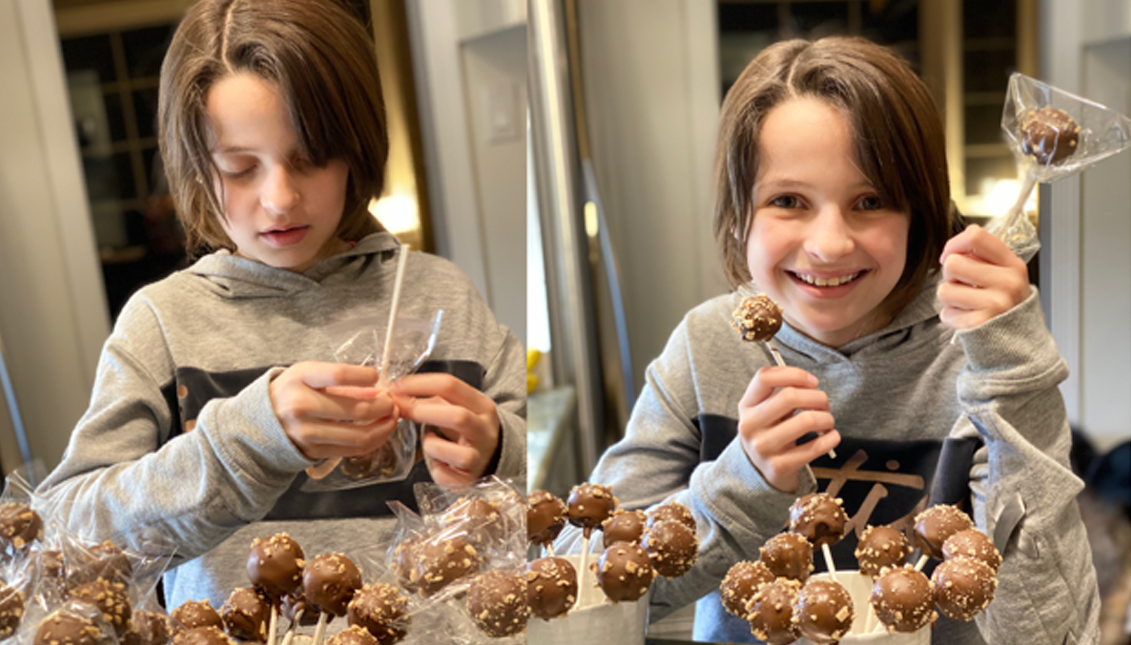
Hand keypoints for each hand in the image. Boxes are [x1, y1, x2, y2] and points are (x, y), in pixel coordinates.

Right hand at [269, 362, 397, 459]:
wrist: (260, 424)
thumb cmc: (290, 392)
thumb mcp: (307, 375)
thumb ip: (340, 380)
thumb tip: (376, 390)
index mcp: (300, 379)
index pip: (339, 375)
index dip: (364, 376)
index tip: (376, 377)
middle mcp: (301, 406)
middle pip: (356, 409)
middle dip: (384, 406)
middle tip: (393, 401)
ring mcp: (307, 433)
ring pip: (360, 435)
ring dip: (385, 426)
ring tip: (392, 417)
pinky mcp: (314, 452)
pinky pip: (353, 450)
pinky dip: (374, 441)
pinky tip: (381, 431)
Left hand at [391, 373, 499, 485]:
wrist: (494, 458)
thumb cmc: (467, 429)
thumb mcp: (458, 408)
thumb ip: (432, 401)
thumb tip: (396, 396)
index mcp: (482, 406)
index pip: (451, 386)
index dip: (419, 384)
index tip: (396, 387)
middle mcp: (485, 430)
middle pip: (457, 416)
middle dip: (422, 411)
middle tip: (400, 411)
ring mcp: (479, 457)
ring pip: (450, 450)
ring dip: (430, 444)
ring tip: (430, 443)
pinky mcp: (469, 479)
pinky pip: (444, 475)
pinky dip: (435, 469)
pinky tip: (439, 464)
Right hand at [738, 366, 838, 493]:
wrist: (759, 471)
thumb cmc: (769, 433)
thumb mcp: (764, 410)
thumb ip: (780, 392)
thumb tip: (809, 383)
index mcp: (746, 405)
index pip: (765, 377)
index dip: (794, 374)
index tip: (812, 381)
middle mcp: (750, 425)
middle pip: (790, 396)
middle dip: (817, 397)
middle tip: (825, 404)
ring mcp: (763, 447)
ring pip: (806, 420)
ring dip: (826, 418)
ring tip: (827, 421)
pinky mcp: (778, 466)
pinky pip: (815, 447)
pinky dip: (831, 439)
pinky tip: (831, 436)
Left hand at [937, 224, 1029, 329]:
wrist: (1020, 342)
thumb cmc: (1005, 304)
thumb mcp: (1005, 275)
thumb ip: (983, 258)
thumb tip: (951, 252)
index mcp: (1013, 264)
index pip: (975, 235)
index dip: (954, 245)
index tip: (952, 256)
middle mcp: (1008, 281)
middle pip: (952, 263)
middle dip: (950, 276)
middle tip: (963, 286)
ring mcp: (996, 304)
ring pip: (944, 289)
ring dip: (949, 298)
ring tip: (966, 303)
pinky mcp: (980, 323)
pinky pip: (946, 313)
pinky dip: (952, 317)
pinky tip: (968, 318)